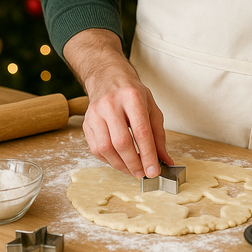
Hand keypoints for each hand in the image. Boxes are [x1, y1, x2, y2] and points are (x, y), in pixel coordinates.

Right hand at [64, 29, 172, 177]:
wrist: (108, 77)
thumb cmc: (132, 93)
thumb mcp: (151, 108)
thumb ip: (159, 135)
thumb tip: (166, 160)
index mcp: (132, 98)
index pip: (141, 131)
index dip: (148, 153)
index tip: (154, 170)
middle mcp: (111, 105)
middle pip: (121, 141)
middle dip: (134, 163)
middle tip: (143, 174)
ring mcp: (95, 114)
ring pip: (106, 148)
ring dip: (121, 165)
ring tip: (133, 170)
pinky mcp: (86, 123)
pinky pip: (96, 149)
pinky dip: (109, 160)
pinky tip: (119, 161)